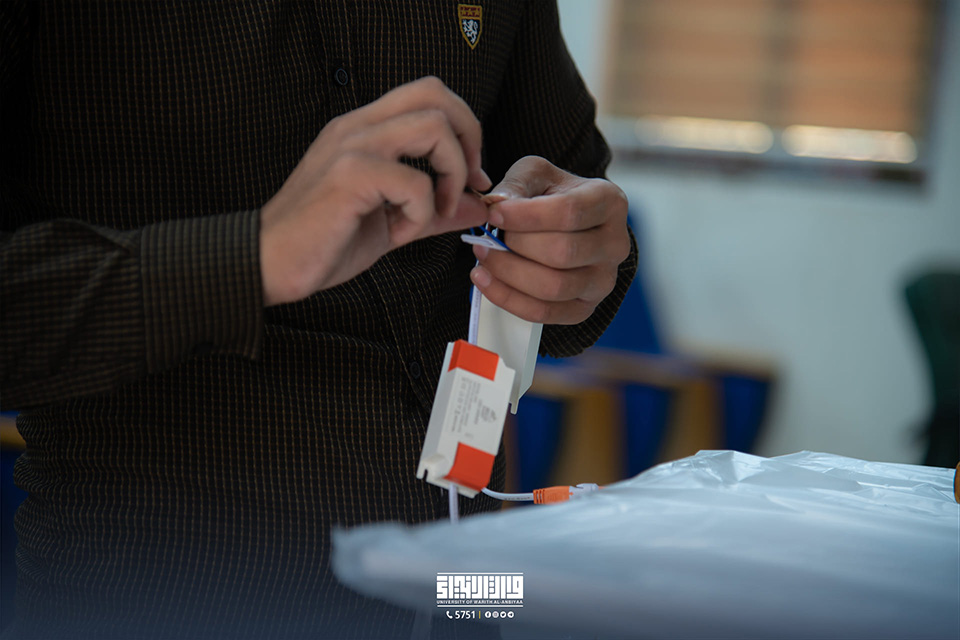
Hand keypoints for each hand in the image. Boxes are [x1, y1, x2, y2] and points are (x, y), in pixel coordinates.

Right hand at [259, 76, 491, 305]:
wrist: (269, 264)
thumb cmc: (321, 242)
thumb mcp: (390, 223)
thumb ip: (434, 210)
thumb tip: (477, 207)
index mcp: (364, 130)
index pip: (427, 94)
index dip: (463, 129)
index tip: (471, 175)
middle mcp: (358, 127)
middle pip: (435, 95)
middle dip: (469, 138)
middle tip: (467, 183)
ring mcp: (353, 147)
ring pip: (433, 128)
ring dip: (450, 174)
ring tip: (433, 210)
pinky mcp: (350, 176)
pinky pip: (415, 182)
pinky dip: (421, 214)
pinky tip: (399, 232)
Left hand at [470, 156, 629, 324]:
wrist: (569, 226)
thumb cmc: (552, 197)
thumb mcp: (536, 175)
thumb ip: (516, 185)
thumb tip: (495, 205)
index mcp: (610, 202)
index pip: (569, 212)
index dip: (526, 216)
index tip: (494, 214)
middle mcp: (616, 244)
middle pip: (562, 253)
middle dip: (515, 246)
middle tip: (485, 238)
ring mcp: (603, 281)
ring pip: (553, 287)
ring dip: (508, 274)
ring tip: (483, 257)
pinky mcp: (585, 308)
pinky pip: (544, 313)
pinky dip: (508, 299)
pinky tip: (487, 280)